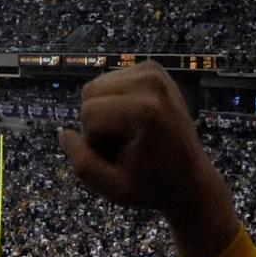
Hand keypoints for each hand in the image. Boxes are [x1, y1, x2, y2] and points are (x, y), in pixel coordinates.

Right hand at [64, 64, 234, 256]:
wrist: (190, 179)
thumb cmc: (152, 186)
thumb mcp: (111, 187)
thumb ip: (81, 162)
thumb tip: (64, 133)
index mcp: (145, 110)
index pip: (88, 112)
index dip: (95, 140)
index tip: (120, 156)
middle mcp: (152, 83)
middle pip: (89, 93)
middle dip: (96, 121)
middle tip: (124, 144)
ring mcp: (155, 73)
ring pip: (96, 86)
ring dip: (104, 111)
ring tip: (130, 133)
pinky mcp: (153, 70)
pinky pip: (110, 81)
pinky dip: (113, 101)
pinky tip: (134, 119)